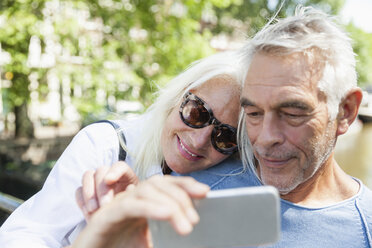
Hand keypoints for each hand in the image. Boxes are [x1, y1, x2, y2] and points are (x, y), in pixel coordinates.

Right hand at [72, 175, 209, 247]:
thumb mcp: (148, 243)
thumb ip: (165, 239)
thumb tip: (192, 241)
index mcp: (142, 202)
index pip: (166, 184)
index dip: (185, 184)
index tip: (205, 192)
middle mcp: (131, 198)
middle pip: (158, 183)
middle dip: (181, 196)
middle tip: (194, 220)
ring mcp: (118, 204)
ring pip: (146, 190)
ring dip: (170, 204)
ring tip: (186, 226)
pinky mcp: (106, 215)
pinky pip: (130, 205)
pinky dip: (150, 207)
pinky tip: (166, 214)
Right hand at [75, 161, 138, 220]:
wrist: (120, 225)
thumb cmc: (132, 213)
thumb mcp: (136, 205)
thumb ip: (133, 195)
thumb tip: (130, 188)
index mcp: (125, 175)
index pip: (120, 166)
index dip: (114, 171)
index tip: (110, 180)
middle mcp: (109, 175)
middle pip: (101, 171)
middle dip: (102, 188)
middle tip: (105, 205)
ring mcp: (95, 182)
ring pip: (87, 176)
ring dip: (89, 193)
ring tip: (94, 210)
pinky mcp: (84, 193)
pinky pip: (78, 191)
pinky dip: (82, 201)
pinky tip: (89, 212)